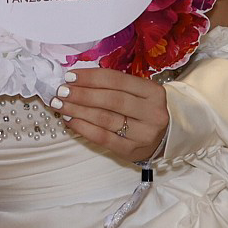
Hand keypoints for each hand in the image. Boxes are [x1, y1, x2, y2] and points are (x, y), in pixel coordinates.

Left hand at [49, 67, 168, 162]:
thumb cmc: (144, 109)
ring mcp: (144, 134)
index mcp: (153, 92)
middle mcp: (152, 112)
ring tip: (60, 104)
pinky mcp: (132, 151)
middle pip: (110, 100)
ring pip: (105, 119)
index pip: (116, 80)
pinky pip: (103, 138)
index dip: (91, 77)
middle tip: (60, 91)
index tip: (69, 76)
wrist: (166, 136)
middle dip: (81, 94)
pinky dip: (83, 128)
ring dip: (78, 110)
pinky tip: (70, 120)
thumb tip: (77, 79)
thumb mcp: (138, 92)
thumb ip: (113, 85)